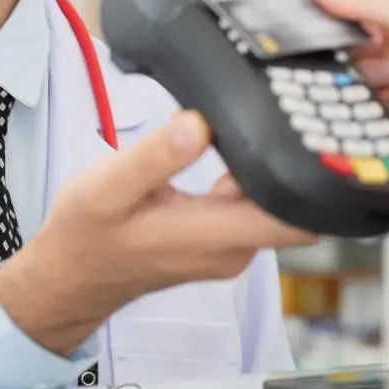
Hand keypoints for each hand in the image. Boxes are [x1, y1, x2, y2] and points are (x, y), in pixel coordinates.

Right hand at [0, 111, 314, 356]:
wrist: (67, 279)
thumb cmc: (85, 235)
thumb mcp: (108, 187)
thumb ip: (157, 157)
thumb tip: (200, 125)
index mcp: (215, 236)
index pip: (298, 219)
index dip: (321, 182)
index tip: (321, 136)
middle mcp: (234, 248)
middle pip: (294, 205)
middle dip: (299, 162)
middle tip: (289, 110)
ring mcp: (230, 248)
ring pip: (273, 204)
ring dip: (272, 167)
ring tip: (260, 120)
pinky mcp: (220, 241)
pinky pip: (253, 207)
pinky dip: (252, 178)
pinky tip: (233, 145)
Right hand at [307, 0, 388, 138]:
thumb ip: (363, 5)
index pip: (343, 25)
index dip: (321, 30)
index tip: (295, 33)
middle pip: (346, 62)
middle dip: (336, 65)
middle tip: (327, 65)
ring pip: (357, 93)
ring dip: (353, 91)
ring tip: (364, 85)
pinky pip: (376, 122)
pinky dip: (366, 120)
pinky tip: (360, 115)